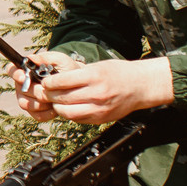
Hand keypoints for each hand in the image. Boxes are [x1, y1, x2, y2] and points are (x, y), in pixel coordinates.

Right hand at [8, 50, 78, 119]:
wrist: (77, 85)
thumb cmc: (67, 69)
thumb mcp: (60, 60)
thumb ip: (45, 57)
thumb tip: (31, 58)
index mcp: (25, 70)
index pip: (12, 70)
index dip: (15, 74)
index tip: (24, 76)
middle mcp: (22, 85)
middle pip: (21, 91)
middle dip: (36, 91)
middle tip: (48, 89)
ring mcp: (27, 100)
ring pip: (27, 104)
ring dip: (41, 102)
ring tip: (54, 98)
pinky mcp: (35, 112)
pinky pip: (37, 115)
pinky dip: (47, 113)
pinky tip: (56, 107)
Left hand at [30, 55, 174, 124]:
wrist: (141, 86)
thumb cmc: (119, 73)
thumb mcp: (97, 66)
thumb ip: (77, 74)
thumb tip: (55, 80)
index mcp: (93, 76)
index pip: (61, 81)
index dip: (49, 83)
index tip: (45, 82)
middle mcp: (95, 93)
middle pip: (62, 98)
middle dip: (49, 96)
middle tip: (45, 93)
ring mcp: (99, 108)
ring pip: (67, 112)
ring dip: (58, 107)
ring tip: (56, 101)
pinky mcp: (101, 118)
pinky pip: (78, 119)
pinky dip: (70, 114)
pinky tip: (70, 107)